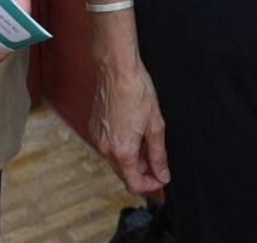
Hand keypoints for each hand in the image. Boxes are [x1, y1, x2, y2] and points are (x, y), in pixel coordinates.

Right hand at [90, 59, 170, 193]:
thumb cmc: (137, 91)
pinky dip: (121, 148)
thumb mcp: (155, 125)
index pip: (134, 184)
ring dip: (132, 160)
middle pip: (124, 174)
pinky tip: (133, 133)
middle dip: (142, 172)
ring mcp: (98, 139)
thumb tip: (162, 174)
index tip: (161, 178)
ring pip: (116, 161)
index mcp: (122, 151)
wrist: (117, 70)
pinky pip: (109, 147)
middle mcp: (106, 149)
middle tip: (157, 161)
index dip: (151, 186)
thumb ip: (158, 155)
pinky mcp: (94, 129)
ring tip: (147, 142)